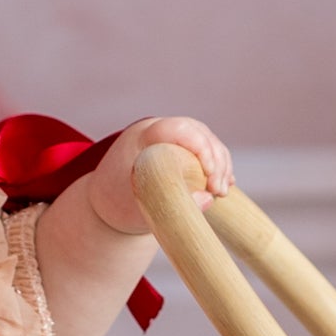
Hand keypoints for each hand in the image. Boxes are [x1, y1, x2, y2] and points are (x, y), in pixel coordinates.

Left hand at [82, 115, 232, 234]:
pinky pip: (209, 152)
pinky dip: (219, 168)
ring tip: (221, 193)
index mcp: (143, 136)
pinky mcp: (185, 150)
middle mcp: (162, 131)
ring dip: (221, 166)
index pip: (179, 129)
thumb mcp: (139, 206)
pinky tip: (224, 187)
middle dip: (216, 161)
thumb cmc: (119, 202)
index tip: (210, 177)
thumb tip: (207, 199)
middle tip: (218, 192)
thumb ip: (171, 203)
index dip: (201, 148)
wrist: (111, 201)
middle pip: (200, 134)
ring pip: (209, 143)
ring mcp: (175, 138)